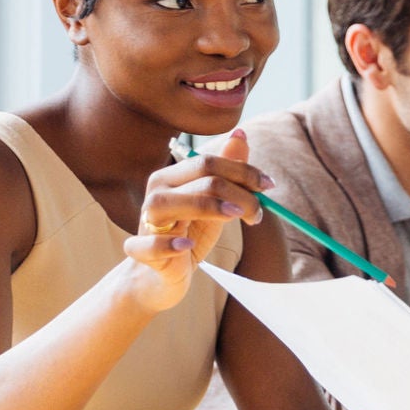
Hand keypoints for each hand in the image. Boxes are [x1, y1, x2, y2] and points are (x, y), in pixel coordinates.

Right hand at [121, 129, 265, 312]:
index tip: (269, 186)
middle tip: (258, 214)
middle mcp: (157, 193)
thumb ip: (227, 171)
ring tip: (235, 218)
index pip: (210, 162)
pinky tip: (186, 246)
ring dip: (208, 208)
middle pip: (201, 180)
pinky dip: (166, 244)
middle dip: (239, 193)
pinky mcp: (140, 252)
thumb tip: (240, 134)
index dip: (244, 171)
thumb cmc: (189, 233)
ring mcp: (145, 222)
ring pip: (169, 203)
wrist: (162, 274)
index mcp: (173, 176)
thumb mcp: (214, 202)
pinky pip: (148, 245)